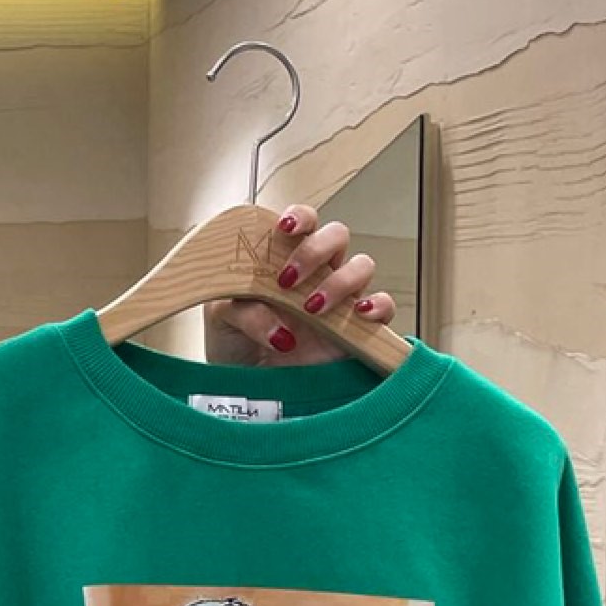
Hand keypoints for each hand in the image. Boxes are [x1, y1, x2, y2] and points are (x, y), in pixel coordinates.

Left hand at [207, 202, 395, 365]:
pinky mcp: (357, 330)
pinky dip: (377, 306)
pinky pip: (383, 307)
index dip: (300, 217)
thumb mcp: (222, 320)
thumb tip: (280, 331)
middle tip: (288, 279)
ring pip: (362, 266)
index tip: (284, 228)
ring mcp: (339, 299)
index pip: (303, 222)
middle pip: (336, 235)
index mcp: (284, 258)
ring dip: (339, 281)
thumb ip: (242, 311)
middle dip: (316, 249)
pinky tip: (358, 314)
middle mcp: (316, 272)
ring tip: (311, 308)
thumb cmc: (234, 343)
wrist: (244, 388)